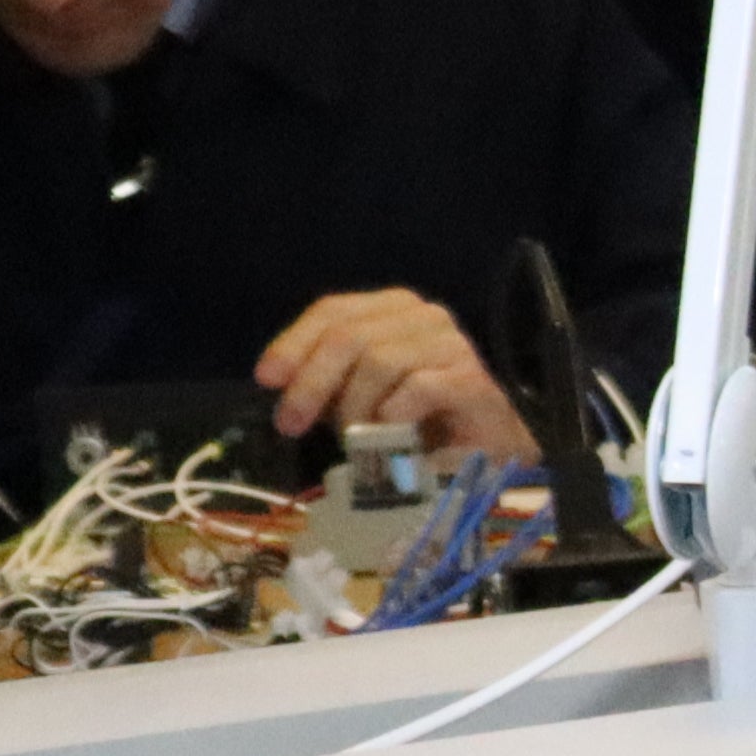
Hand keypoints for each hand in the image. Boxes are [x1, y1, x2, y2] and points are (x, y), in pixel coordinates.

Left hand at [256, 288, 524, 459]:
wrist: (487, 447)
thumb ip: (327, 381)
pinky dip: (393, 416)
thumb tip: (279, 382)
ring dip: (356, 407)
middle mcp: (423, 316)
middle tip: (291, 424)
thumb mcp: (359, 395)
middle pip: (350, 336)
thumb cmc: (419, 420)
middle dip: (312, 382)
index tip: (267, 379)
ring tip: (354, 440)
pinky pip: (418, 389)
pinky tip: (391, 437)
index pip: (333, 310)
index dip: (294, 343)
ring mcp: (451, 345)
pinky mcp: (472, 380)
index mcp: (393, 309)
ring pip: (380, 362)